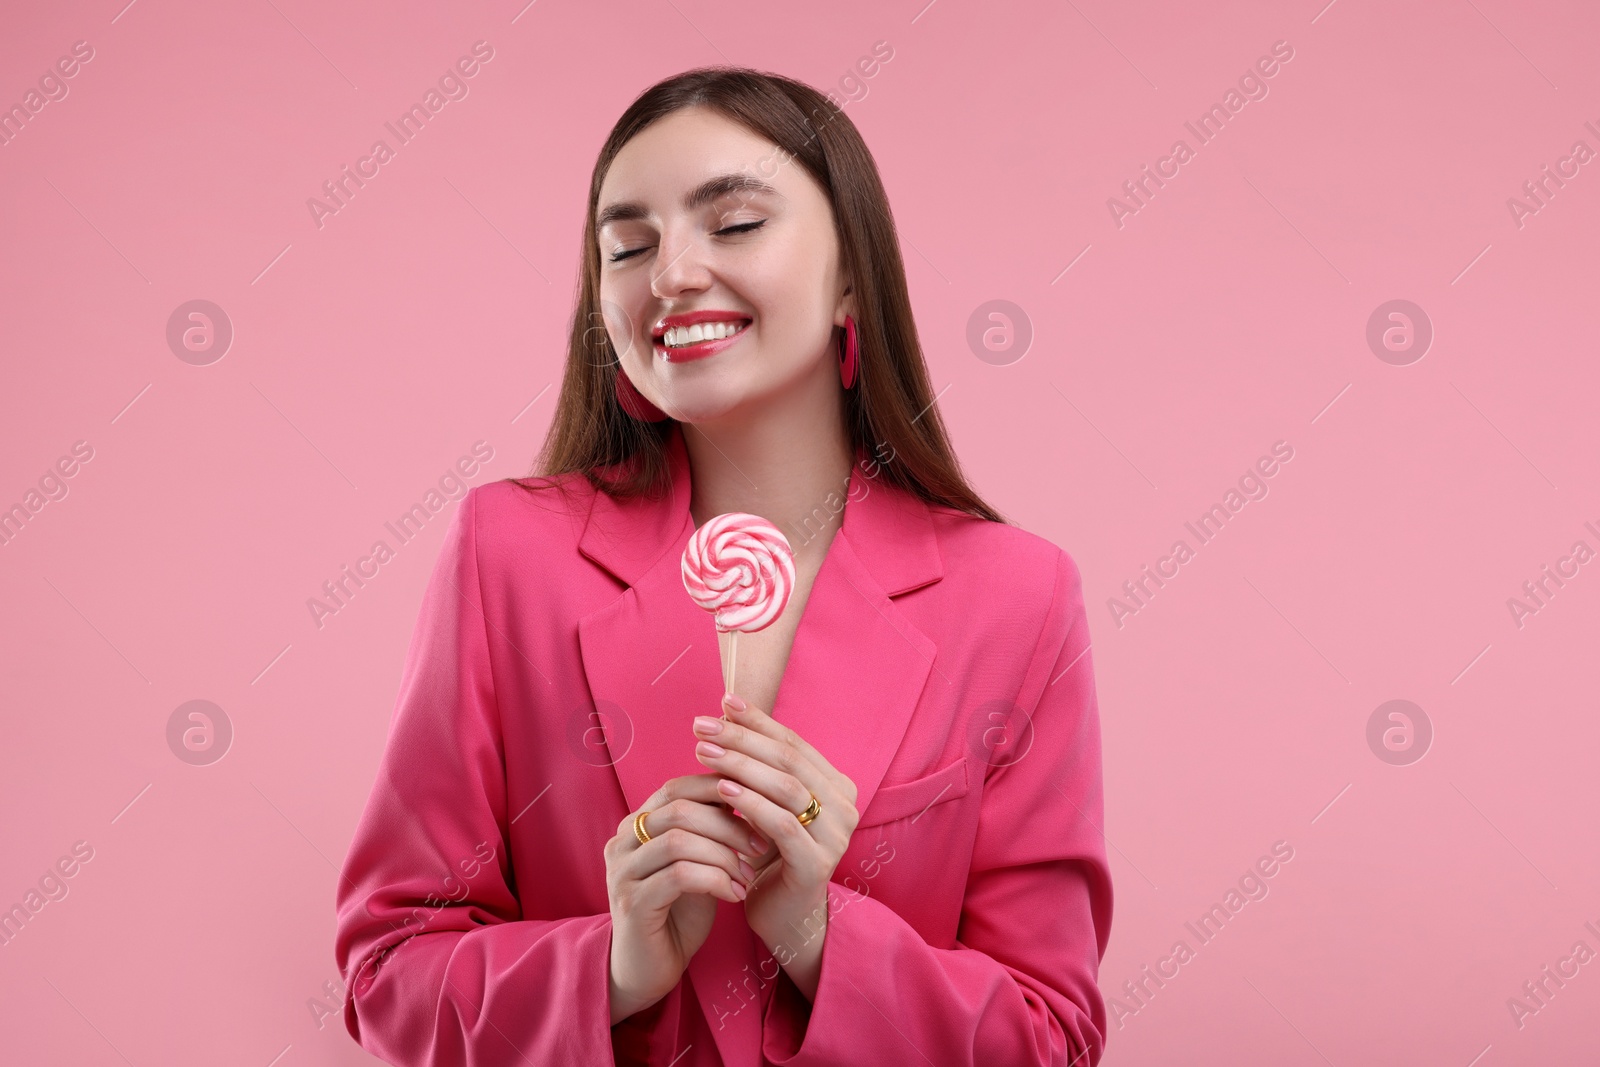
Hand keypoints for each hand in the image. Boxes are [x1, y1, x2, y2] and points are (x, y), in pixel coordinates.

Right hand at [603, 774, 763, 1024]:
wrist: (651, 968)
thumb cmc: (679, 911)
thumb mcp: (697, 862)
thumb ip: (710, 830)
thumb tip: (751, 794)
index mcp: (636, 824)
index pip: (678, 786)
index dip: (720, 790)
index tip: (759, 808)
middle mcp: (621, 841)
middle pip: (680, 808)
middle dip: (729, 825)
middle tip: (762, 846)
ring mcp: (622, 871)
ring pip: (679, 840)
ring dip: (724, 854)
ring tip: (748, 874)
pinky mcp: (631, 902)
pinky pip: (679, 875)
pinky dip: (715, 880)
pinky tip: (734, 894)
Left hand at [691, 694, 859, 996]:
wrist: (783, 918)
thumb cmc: (769, 855)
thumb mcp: (765, 804)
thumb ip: (758, 766)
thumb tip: (724, 712)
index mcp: (837, 786)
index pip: (793, 743)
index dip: (758, 721)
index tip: (721, 702)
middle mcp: (845, 807)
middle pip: (788, 760)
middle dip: (742, 738)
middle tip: (702, 725)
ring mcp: (836, 837)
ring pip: (786, 787)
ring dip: (740, 764)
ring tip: (704, 751)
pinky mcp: (817, 865)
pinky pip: (782, 824)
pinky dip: (750, 802)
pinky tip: (721, 788)